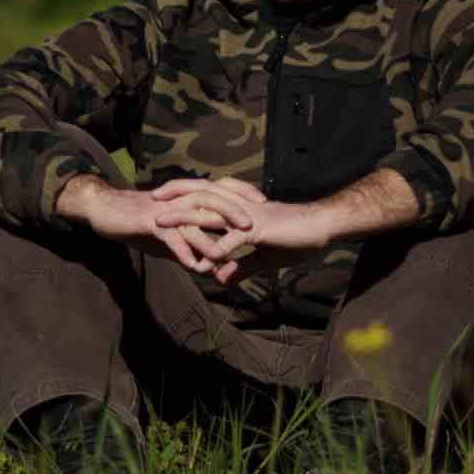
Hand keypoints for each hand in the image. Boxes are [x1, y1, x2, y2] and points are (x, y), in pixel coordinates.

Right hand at [55, 174, 254, 273]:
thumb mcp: (167, 238)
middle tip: (254, 227)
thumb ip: (188, 249)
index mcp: (188, 200)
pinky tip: (192, 266)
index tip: (266, 209)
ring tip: (225, 254)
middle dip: (234, 213)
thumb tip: (207, 267)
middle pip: (212, 201)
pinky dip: (182, 252)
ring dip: (209, 237)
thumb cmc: (138, 223)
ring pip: (193, 220)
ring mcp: (166, 211)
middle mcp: (180, 202)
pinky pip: (170, 237)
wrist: (106, 212)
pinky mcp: (150, 222)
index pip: (221, 194)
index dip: (243, 199)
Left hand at [150, 177, 333, 284]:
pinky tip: (202, 260)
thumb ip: (240, 266)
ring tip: (161, 223)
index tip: (163, 201)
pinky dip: (217, 248)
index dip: (184, 196)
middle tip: (151, 199)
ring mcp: (247, 217)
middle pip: (201, 194)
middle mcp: (239, 207)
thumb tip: (219, 279)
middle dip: (175, 196)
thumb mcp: (263, 257)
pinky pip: (232, 240)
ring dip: (183, 218)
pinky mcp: (259, 230)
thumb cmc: (296, 237)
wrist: (322, 227)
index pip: (206, 196)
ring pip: (209, 213)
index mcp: (239, 209)